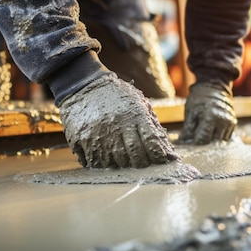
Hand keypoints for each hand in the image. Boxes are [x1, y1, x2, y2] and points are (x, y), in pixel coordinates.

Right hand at [58, 73, 179, 168]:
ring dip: (121, 164)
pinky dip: (103, 164)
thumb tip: (168, 151)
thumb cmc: (115, 95)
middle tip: (141, 163)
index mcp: (134, 113)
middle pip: (134, 155)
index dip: (158, 156)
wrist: (83, 85)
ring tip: (123, 159)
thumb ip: (151, 125)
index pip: (151, 142)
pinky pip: (95, 160)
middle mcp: (117, 123)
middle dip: (141, 163)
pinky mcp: (82, 137)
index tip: (160, 160)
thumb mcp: (137, 103)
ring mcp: (99, 131)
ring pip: (115, 161)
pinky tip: (106, 158)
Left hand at [178, 81, 236, 144]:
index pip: (203, 140)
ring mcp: (229, 122)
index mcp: (211, 118)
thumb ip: (188, 129)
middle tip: (198, 133)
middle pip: (212, 142)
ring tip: (206, 128)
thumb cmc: (198, 99)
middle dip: (204, 140)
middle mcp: (223, 121)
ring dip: (212, 138)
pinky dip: (218, 135)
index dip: (196, 140)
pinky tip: (213, 127)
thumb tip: (184, 142)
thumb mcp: (190, 112)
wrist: (213, 87)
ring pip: (220, 141)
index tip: (192, 137)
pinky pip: (225, 136)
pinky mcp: (233, 123)